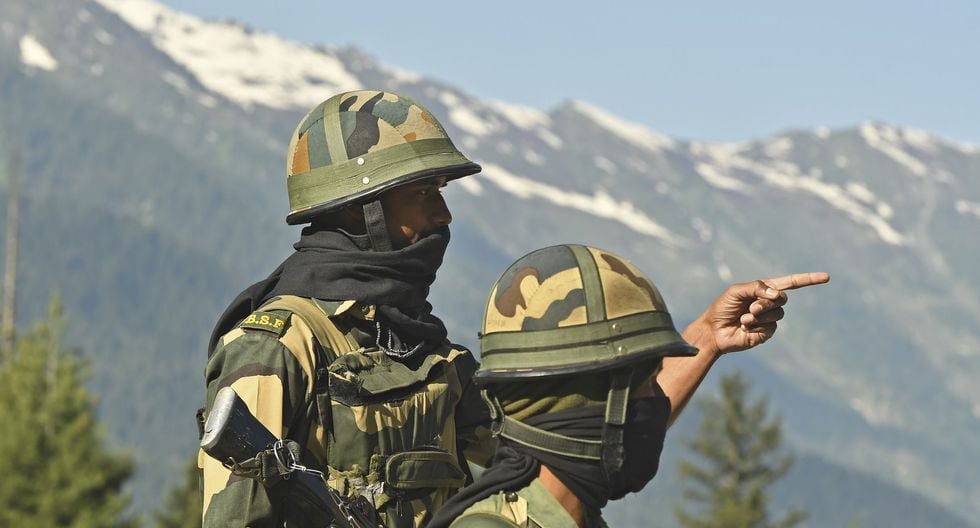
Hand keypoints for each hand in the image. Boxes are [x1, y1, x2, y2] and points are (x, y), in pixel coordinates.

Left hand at [690, 272, 829, 355]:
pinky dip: (755, 326)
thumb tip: (777, 293)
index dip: (808, 280)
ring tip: (744, 319)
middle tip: (750, 308)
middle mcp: (769, 303)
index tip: (826, 277)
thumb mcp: (736, 291)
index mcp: (764, 289)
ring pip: (777, 314)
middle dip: (766, 303)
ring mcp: (769, 319)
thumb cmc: (722, 307)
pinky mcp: (766, 332)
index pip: (791, 283)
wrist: (714, 330)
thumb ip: (756, 287)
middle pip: (782, 299)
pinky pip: (770, 327)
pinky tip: (744, 328)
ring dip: (758, 316)